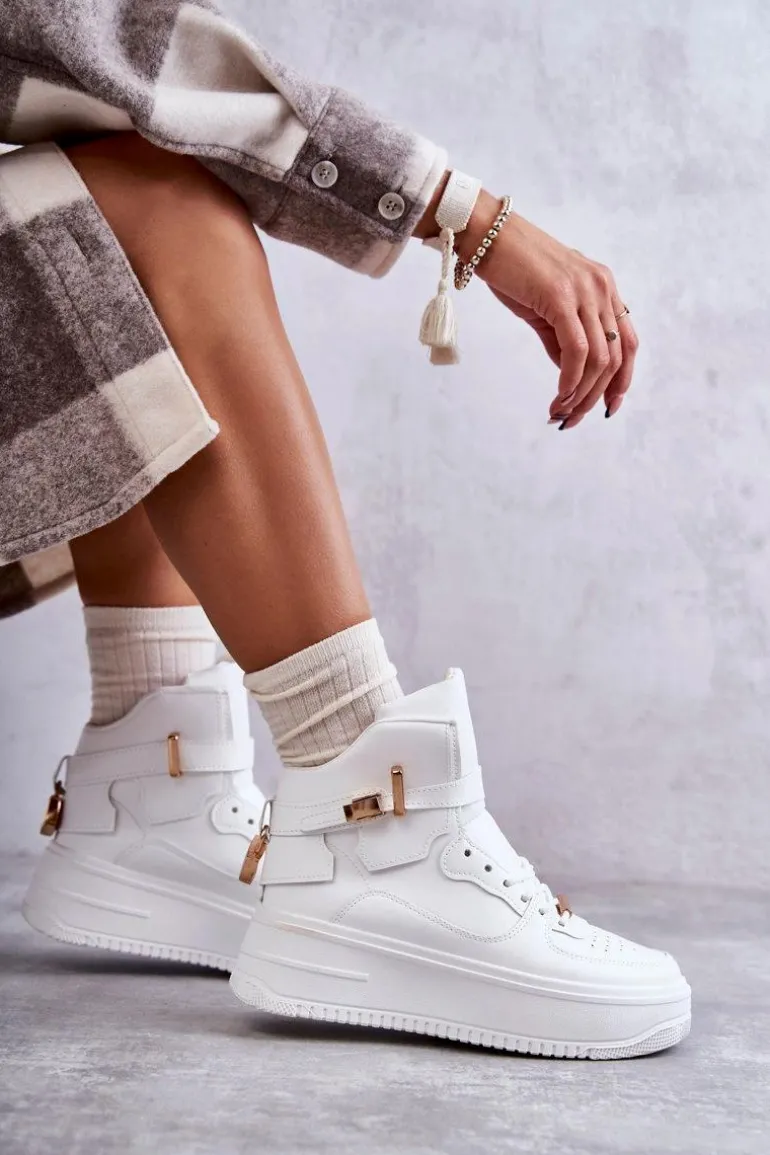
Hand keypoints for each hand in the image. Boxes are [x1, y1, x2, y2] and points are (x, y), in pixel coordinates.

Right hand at [462, 192, 638, 426]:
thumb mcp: (545, 307)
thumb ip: (562, 338)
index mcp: (603, 287)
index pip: (628, 342)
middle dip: (596, 396)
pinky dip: (570, 380)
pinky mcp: (561, 297)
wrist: (485, 234)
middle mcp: (602, 288)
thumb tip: (571, 374)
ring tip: (560, 413)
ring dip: (580, 395)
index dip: (622, 380)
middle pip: (616, 357)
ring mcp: (585, 291)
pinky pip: (577, 351)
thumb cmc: (511, 268)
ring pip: (599, 359)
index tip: (606, 407)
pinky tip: (559, 397)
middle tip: (572, 419)